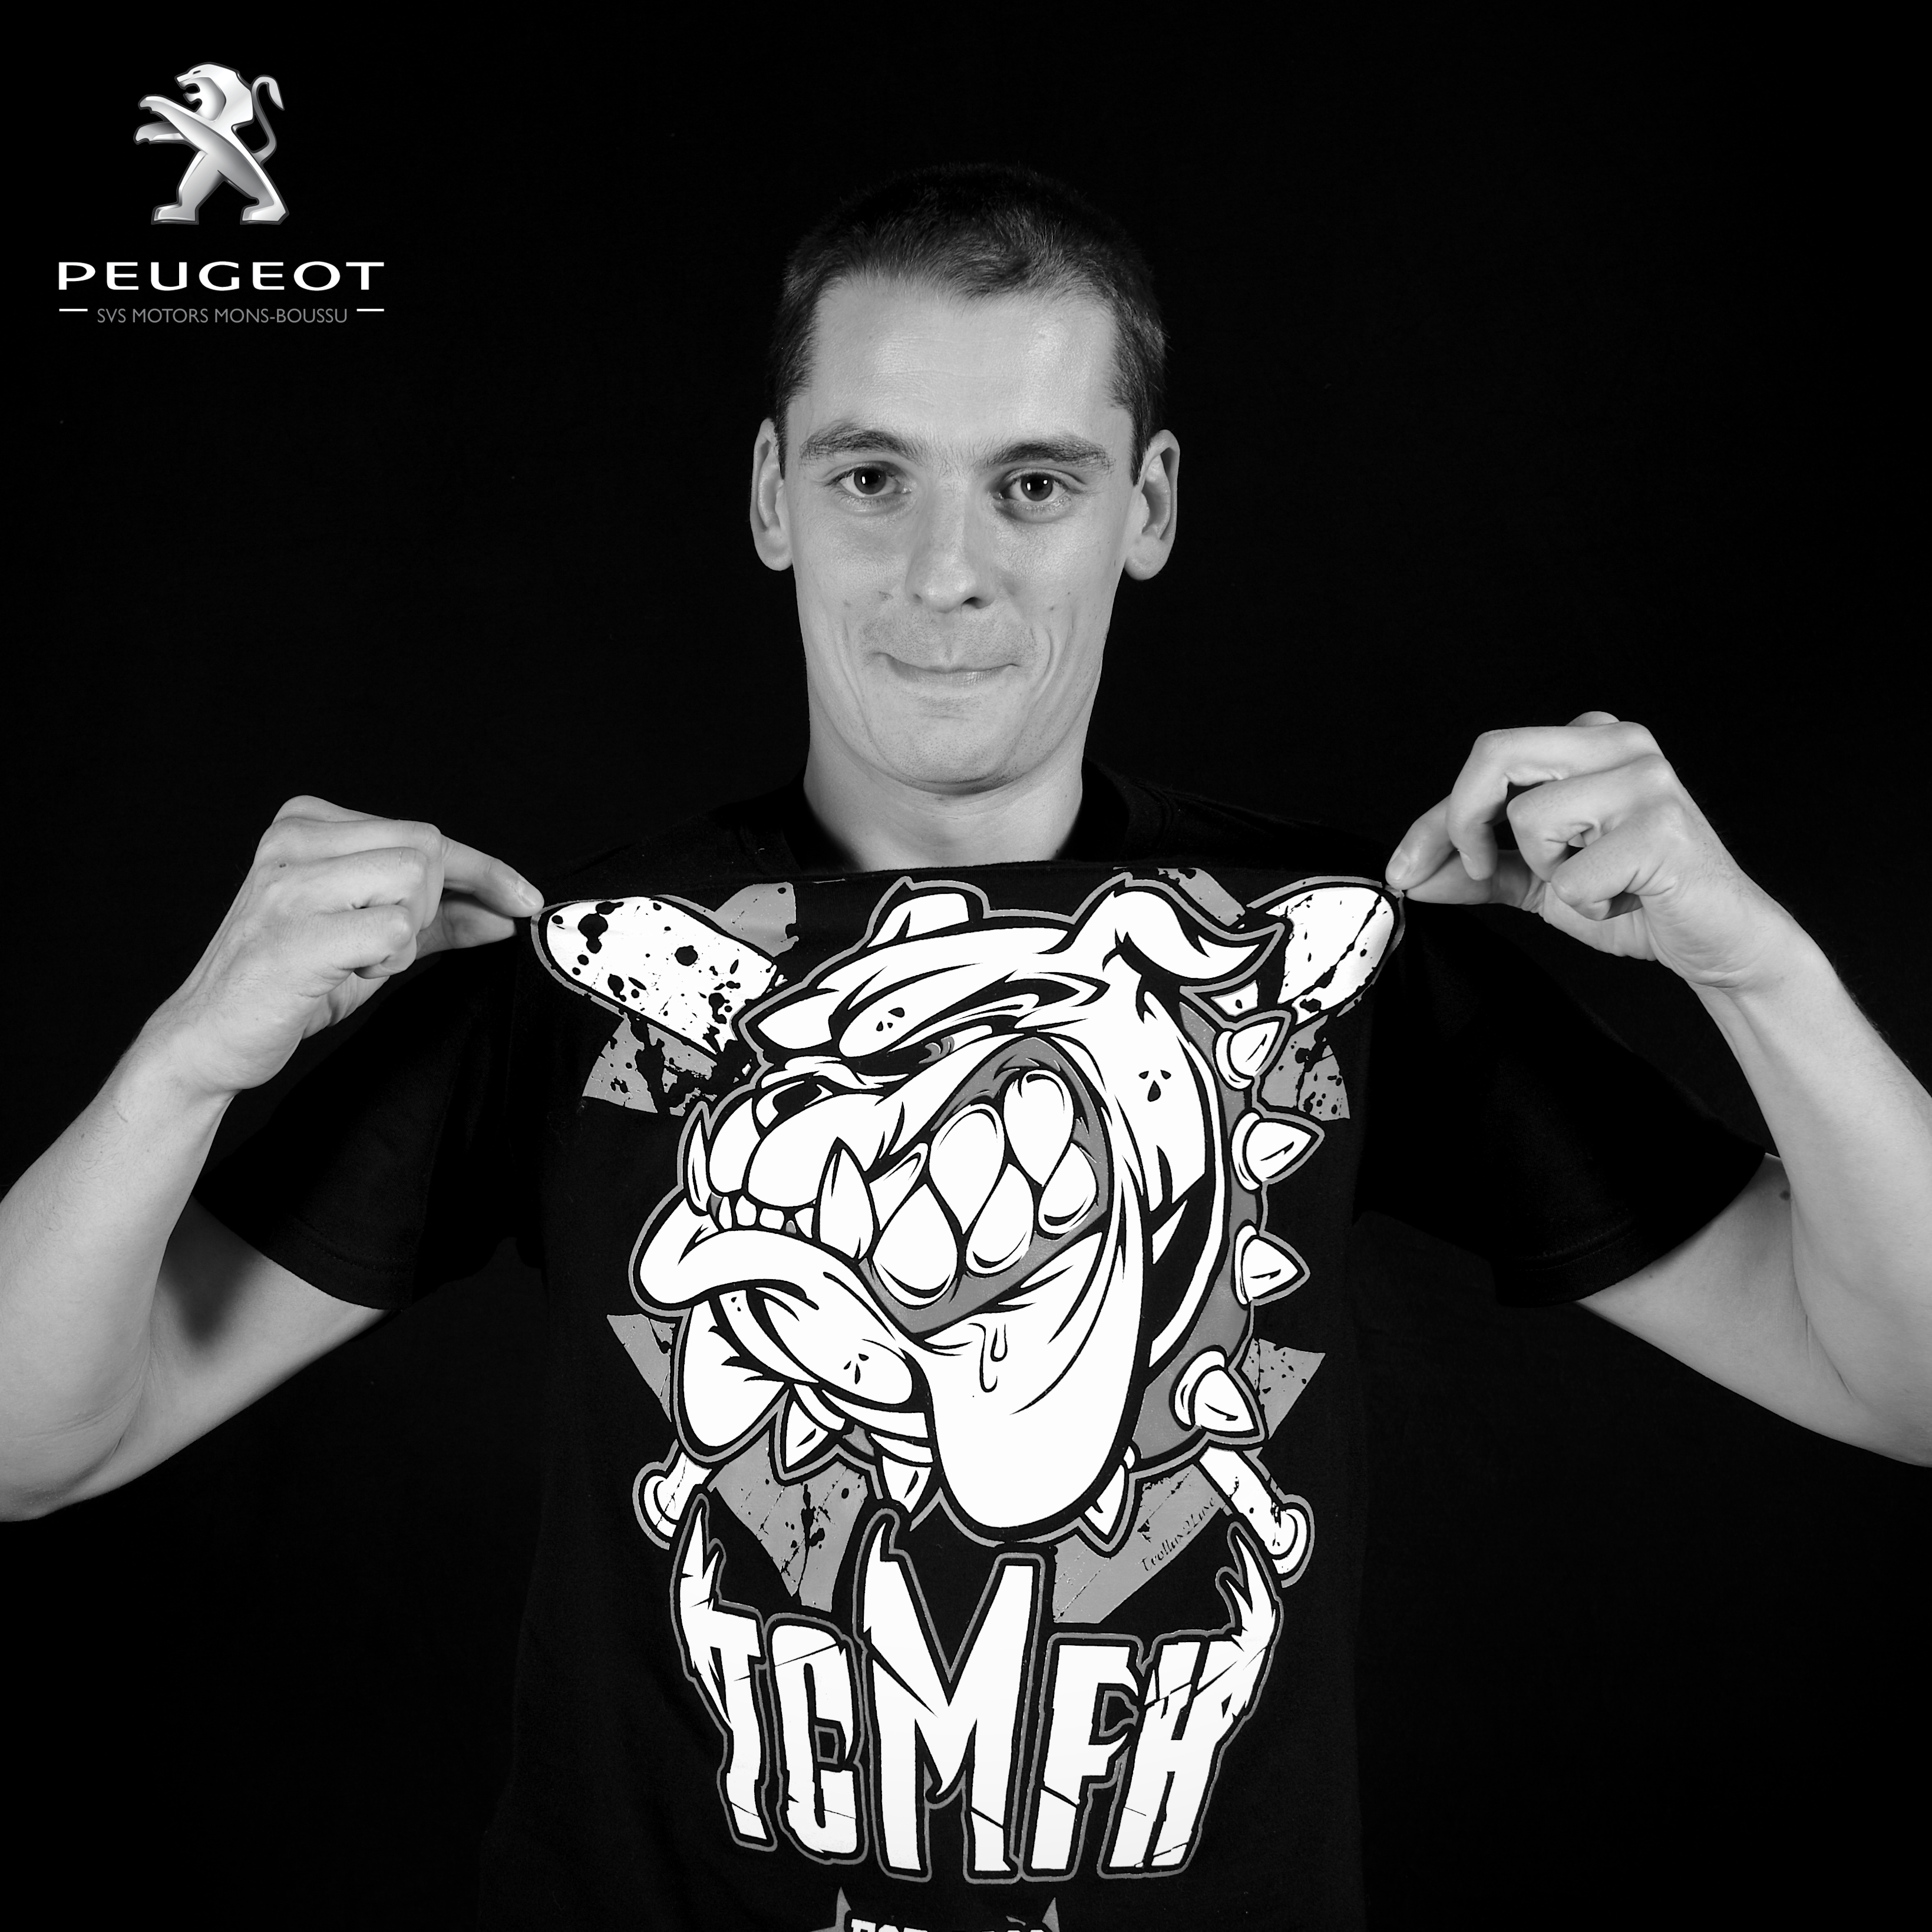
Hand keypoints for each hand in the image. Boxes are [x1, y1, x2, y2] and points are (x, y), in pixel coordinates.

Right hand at [141, 797, 543, 1099]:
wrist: (212, 1036)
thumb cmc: (291, 982)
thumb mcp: (372, 938)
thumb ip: (436, 918)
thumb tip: (504, 913)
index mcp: (306, 823)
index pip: (425, 834)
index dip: (485, 870)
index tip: (524, 900)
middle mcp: (292, 840)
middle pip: (426, 851)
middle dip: (429, 908)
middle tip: (379, 945)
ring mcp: (290, 882)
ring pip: (413, 883)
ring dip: (403, 935)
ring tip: (352, 957)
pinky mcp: (297, 931)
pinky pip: (394, 933)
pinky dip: (386, 962)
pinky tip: (341, 972)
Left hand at [1384, 712, 1799, 991]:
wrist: (1715, 941)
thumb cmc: (1633, 899)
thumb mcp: (1540, 881)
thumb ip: (1478, 869)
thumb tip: (1411, 874)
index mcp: (1590, 741)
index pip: (1488, 762)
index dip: (1434, 820)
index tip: (1404, 868)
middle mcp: (1620, 743)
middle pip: (1496, 752)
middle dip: (1461, 818)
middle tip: (1480, 868)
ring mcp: (1646, 780)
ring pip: (1531, 817)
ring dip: (1547, 873)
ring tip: (1595, 882)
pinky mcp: (1662, 828)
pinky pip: (1573, 875)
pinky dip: (1585, 905)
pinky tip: (1624, 899)